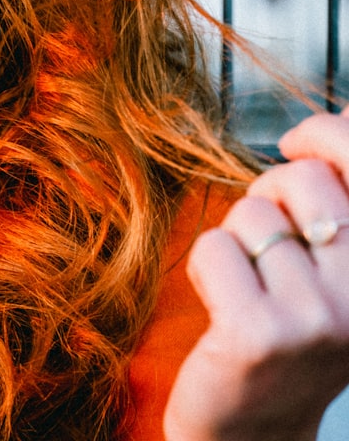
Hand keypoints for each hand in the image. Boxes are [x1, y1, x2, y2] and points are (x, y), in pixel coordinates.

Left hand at [163, 109, 348, 440]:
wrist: (256, 426)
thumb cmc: (289, 326)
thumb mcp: (334, 265)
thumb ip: (337, 203)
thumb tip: (316, 130)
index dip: (328, 134)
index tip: (297, 141)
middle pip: (300, 180)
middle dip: (267, 196)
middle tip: (265, 244)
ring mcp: (320, 316)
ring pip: (249, 214)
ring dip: (236, 244)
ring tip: (252, 289)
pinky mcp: (261, 331)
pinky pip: (213, 248)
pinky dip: (205, 270)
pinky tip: (225, 310)